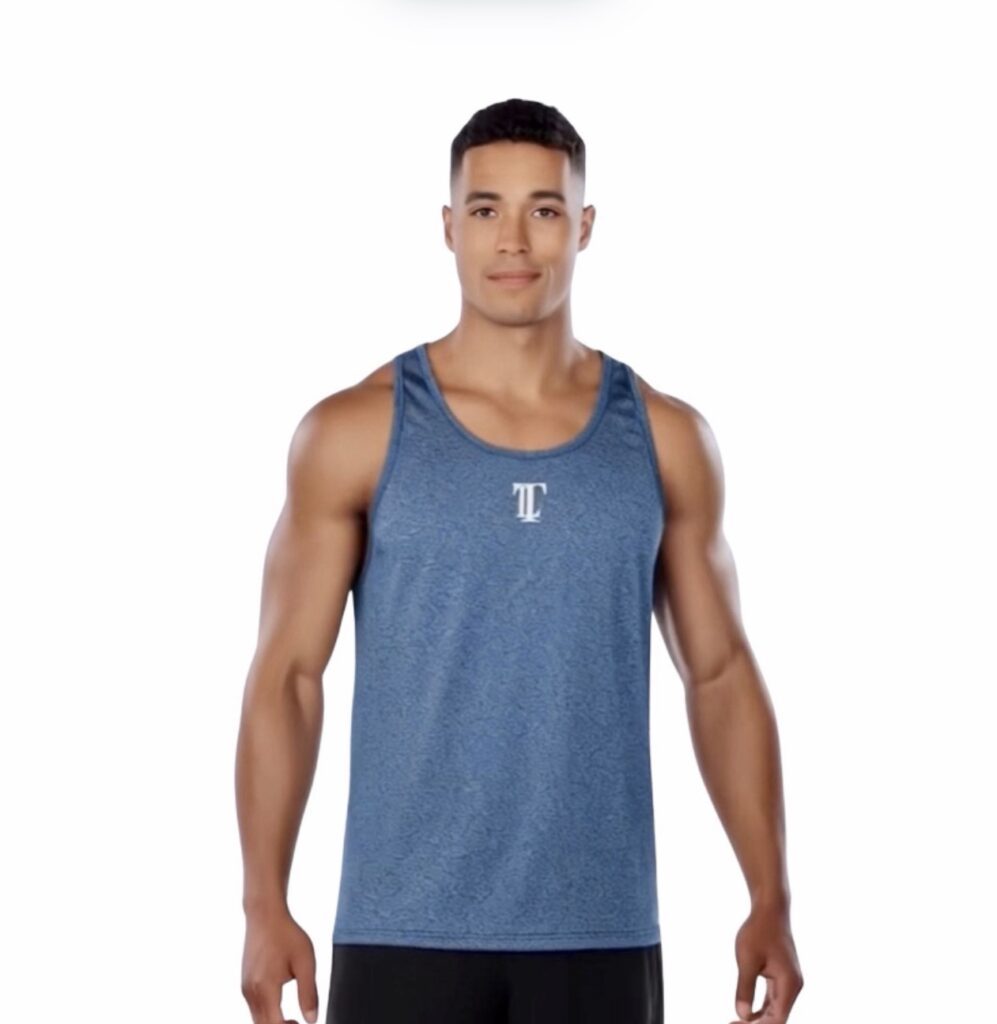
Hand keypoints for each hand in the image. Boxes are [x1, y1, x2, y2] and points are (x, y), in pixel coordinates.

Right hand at [241, 907, 319, 1023]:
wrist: (264, 915)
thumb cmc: (286, 935)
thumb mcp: (305, 962)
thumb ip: (308, 993)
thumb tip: (312, 1020)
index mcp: (265, 988)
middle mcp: (250, 992)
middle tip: (298, 1023)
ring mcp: (245, 988)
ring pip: (257, 1019)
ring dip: (272, 1023)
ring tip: (292, 1019)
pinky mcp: (244, 983)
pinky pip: (254, 1009)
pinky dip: (266, 1015)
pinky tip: (280, 1006)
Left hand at [729, 903, 803, 1021]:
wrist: (770, 909)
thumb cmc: (759, 931)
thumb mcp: (747, 960)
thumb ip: (745, 988)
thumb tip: (741, 1015)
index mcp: (789, 985)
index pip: (777, 1020)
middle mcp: (792, 987)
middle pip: (777, 1018)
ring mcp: (788, 982)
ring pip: (775, 1010)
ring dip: (758, 1019)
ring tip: (735, 1022)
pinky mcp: (782, 977)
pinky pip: (772, 999)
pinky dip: (760, 1008)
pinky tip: (745, 1013)